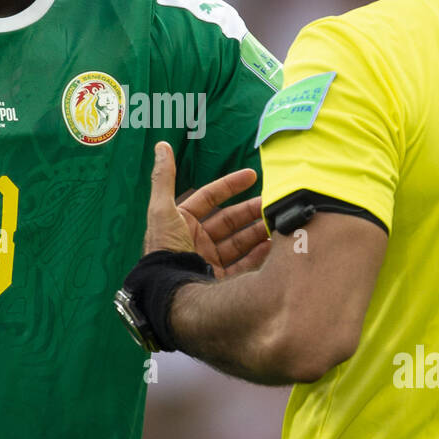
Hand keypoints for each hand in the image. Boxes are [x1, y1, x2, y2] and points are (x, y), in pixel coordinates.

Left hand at [145, 141, 271, 276]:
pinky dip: (258, 255)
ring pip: (239, 241)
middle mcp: (196, 241)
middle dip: (251, 211)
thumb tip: (161, 146)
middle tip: (272, 203)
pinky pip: (243, 264)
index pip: (210, 197)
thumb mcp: (162, 209)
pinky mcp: (218, 280)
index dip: (230, 185)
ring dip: (258, 232)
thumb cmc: (164, 248)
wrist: (169, 292)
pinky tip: (272, 246)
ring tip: (278, 224)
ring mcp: (208, 260)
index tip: (252, 175)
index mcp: (182, 222)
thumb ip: (163, 178)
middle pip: (229, 220)